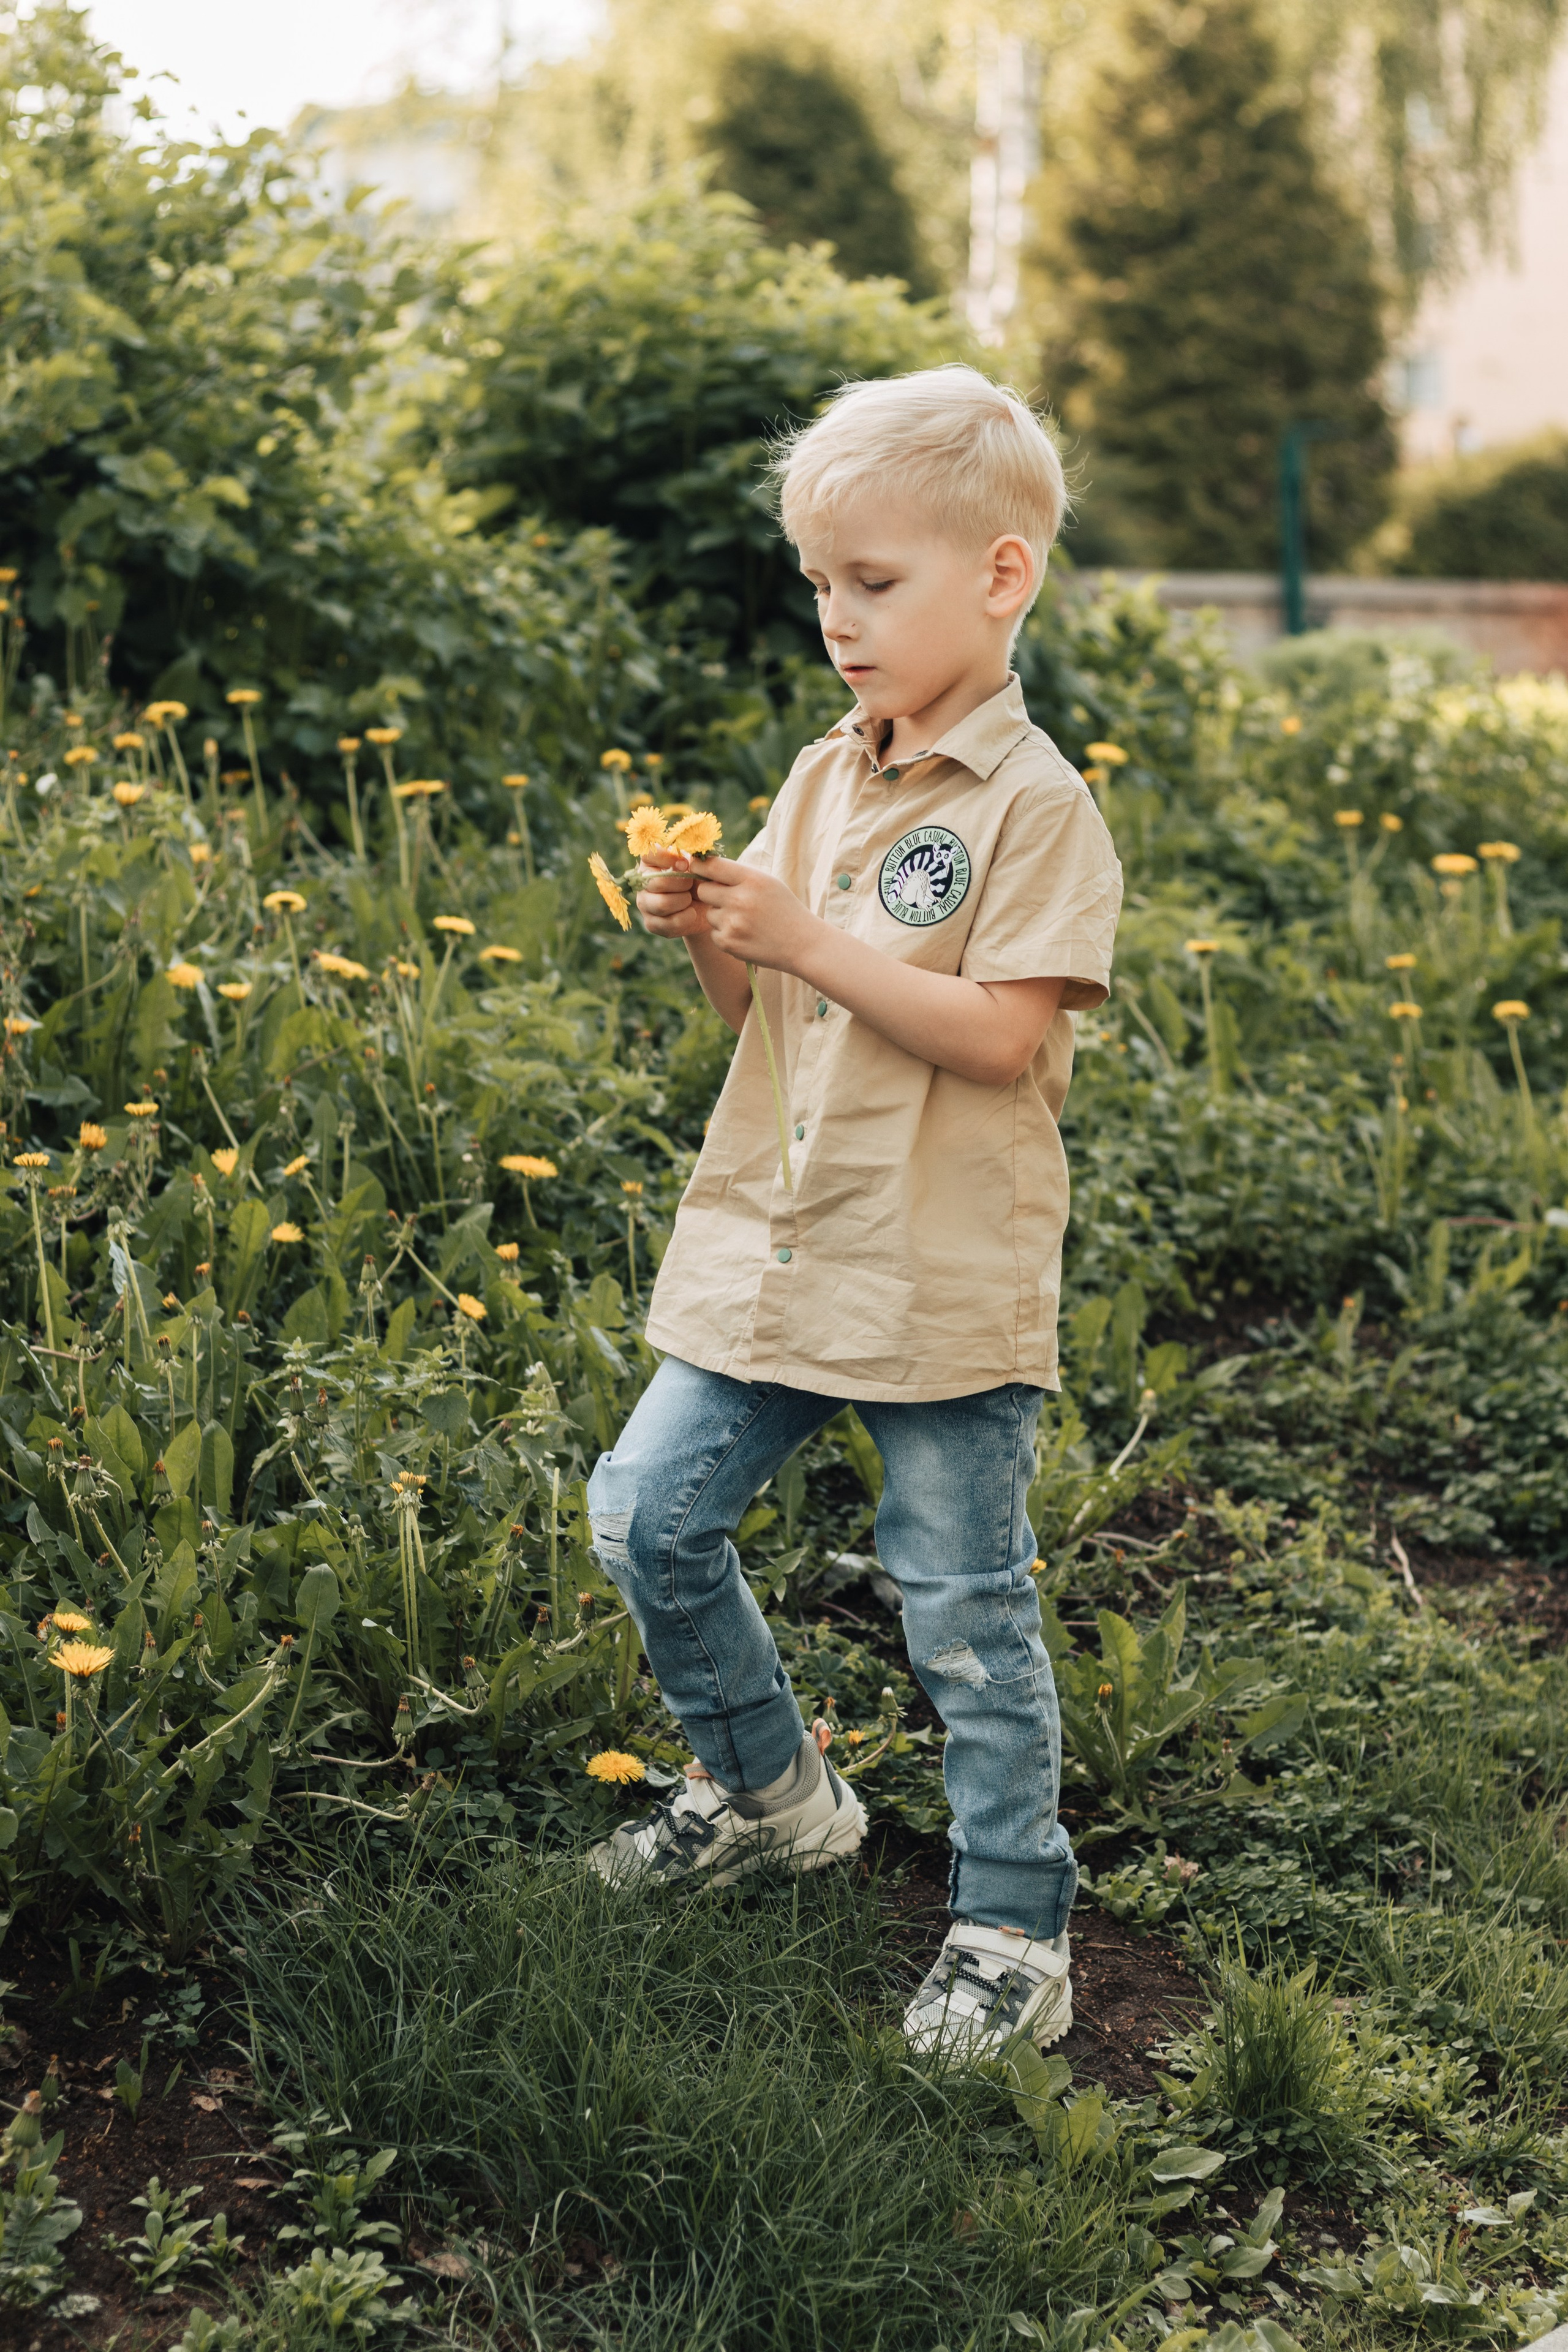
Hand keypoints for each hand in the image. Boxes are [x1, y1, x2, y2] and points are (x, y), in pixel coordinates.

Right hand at [636, 847, 708, 938]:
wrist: (707, 907)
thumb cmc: (700, 881)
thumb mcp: (698, 866)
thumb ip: (692, 859)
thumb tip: (686, 863)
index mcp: (651, 862)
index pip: (648, 854)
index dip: (668, 858)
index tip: (685, 864)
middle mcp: (642, 883)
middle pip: (658, 882)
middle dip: (683, 884)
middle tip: (691, 884)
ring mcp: (644, 904)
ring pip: (663, 904)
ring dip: (684, 901)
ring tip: (690, 899)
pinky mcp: (651, 924)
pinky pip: (670, 923)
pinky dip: (687, 918)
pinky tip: (691, 913)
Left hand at [690, 856, 819, 970]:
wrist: (802, 943)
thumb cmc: (783, 909)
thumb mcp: (767, 882)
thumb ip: (738, 875)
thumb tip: (704, 867)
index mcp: (752, 879)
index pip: (712, 866)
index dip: (699, 866)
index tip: (697, 868)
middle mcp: (740, 900)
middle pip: (703, 890)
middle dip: (711, 893)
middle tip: (729, 900)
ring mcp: (733, 923)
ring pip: (709, 913)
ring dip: (721, 916)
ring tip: (746, 921)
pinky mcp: (728, 943)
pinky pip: (714, 933)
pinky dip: (726, 934)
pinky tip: (746, 935)